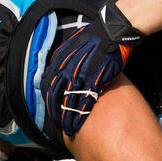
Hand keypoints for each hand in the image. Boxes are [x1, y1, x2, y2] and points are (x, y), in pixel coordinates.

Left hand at [43, 3, 142, 136]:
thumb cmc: (96, 37)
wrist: (113, 31)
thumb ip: (66, 58)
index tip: (52, 110)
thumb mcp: (74, 44)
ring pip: (68, 102)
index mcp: (61, 60)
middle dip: (56, 113)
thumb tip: (60, 69)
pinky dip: (80, 114)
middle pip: (55, 96)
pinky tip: (79, 123)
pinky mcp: (95, 79)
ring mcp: (81, 74)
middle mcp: (67, 68)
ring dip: (67, 118)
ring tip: (69, 129)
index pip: (48, 84)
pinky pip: (84, 101)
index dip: (49, 100)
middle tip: (59, 125)